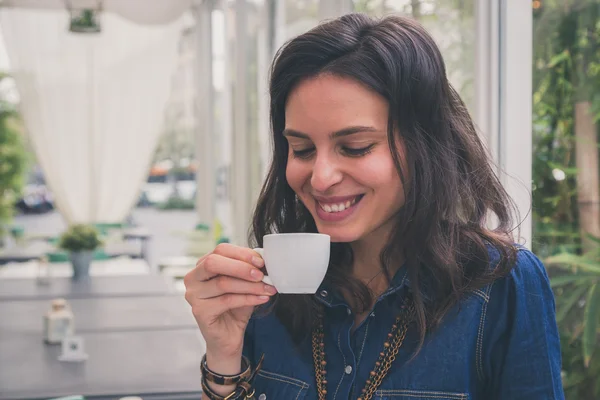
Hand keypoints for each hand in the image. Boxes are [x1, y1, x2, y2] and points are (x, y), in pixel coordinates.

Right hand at [184, 243, 275, 374]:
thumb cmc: (235, 308)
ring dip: (250, 285)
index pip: (220, 250)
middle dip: (242, 267)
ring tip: (268, 289)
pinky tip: (261, 299)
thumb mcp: (244, 284)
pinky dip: (248, 298)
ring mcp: (193, 295)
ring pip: (223, 283)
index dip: (242, 253)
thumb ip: (249, 271)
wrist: (228, 337)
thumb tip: (264, 260)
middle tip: (261, 275)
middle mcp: (193, 278)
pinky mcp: (199, 311)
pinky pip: (227, 300)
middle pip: (214, 263)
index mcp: (202, 266)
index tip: (261, 262)